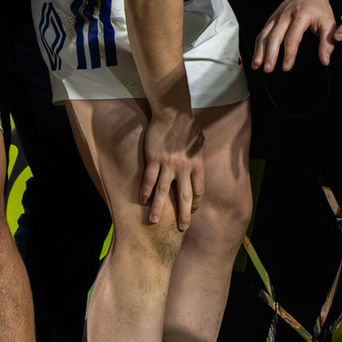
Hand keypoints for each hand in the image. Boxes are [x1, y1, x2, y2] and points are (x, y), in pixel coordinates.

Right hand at [141, 108, 203, 229]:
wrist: (174, 113)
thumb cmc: (188, 128)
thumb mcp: (200, 144)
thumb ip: (197, 159)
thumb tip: (197, 169)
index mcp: (197, 164)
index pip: (199, 190)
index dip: (196, 203)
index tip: (193, 212)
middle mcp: (184, 167)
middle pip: (184, 195)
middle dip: (183, 214)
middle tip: (182, 228)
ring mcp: (168, 164)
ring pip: (163, 191)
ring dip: (158, 208)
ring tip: (153, 222)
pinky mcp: (154, 159)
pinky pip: (149, 178)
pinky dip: (144, 190)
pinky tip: (141, 201)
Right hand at [253, 0, 337, 71]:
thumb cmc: (318, 7)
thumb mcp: (329, 22)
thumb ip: (327, 42)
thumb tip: (325, 60)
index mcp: (301, 16)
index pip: (293, 37)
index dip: (289, 53)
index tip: (286, 67)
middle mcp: (286, 16)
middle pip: (275, 36)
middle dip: (270, 54)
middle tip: (268, 69)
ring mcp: (276, 17)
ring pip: (265, 35)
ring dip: (260, 51)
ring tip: (257, 66)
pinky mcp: (271, 20)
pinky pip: (262, 34)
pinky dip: (258, 47)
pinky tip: (257, 59)